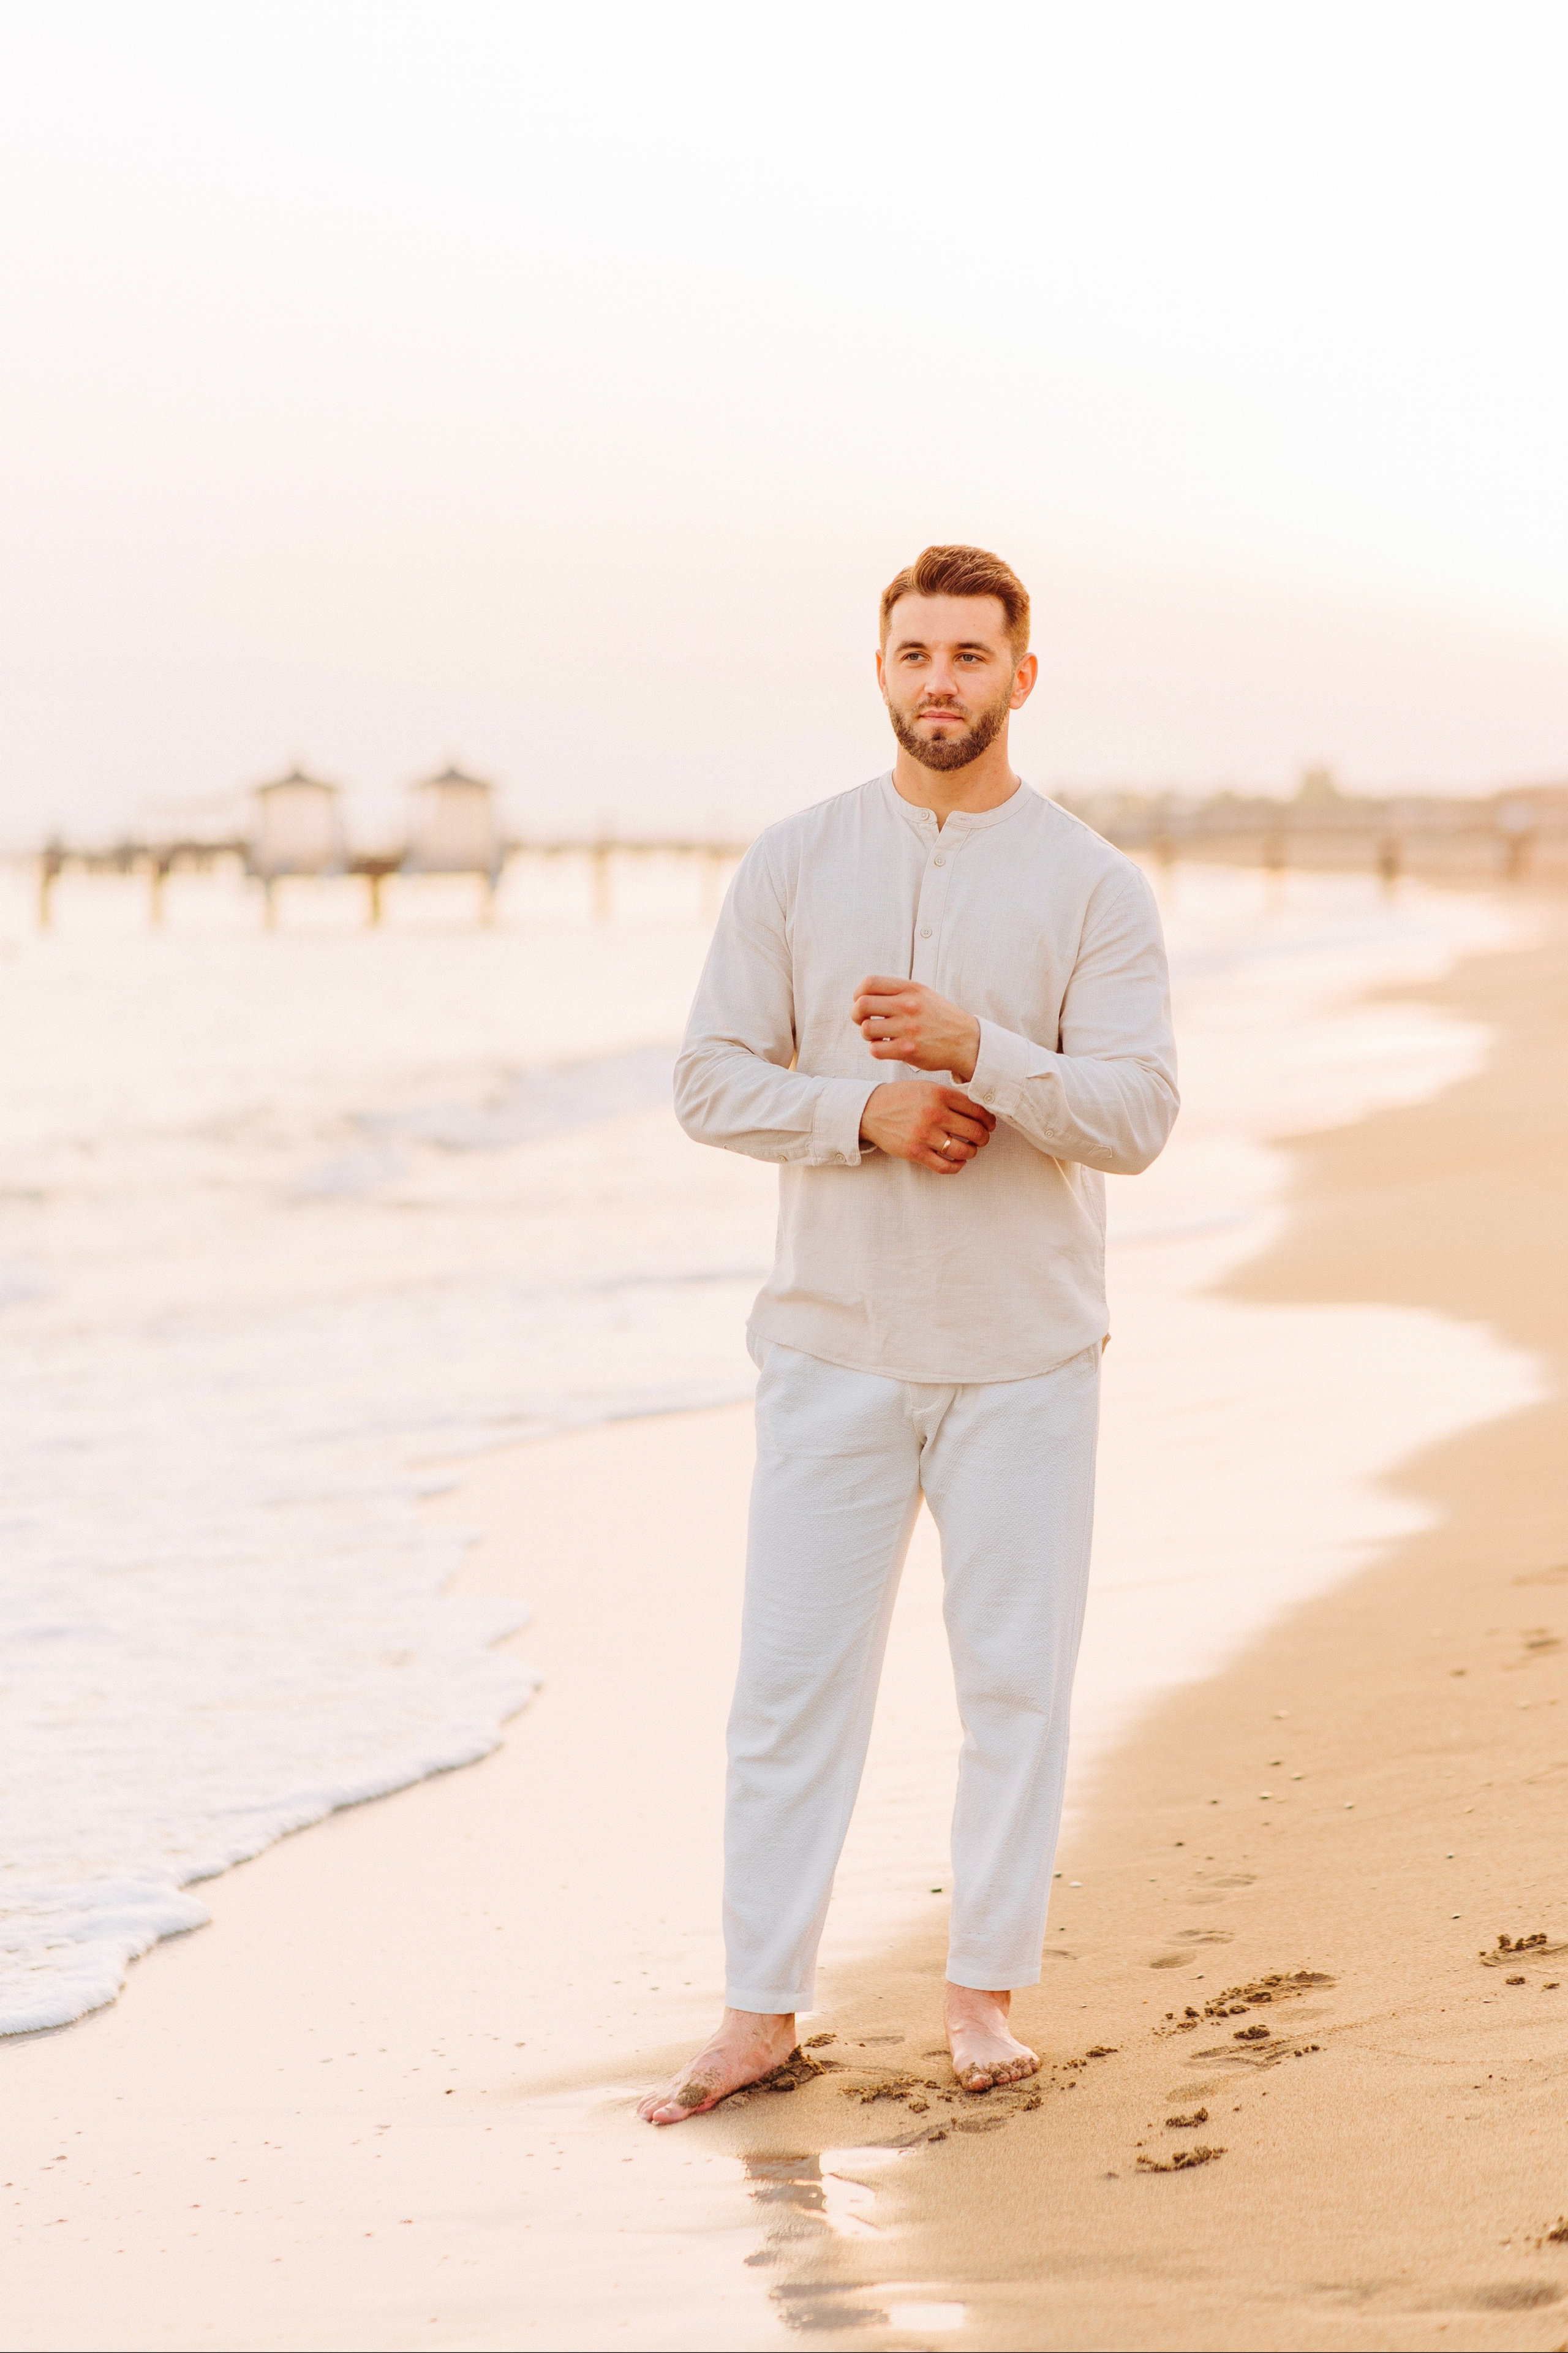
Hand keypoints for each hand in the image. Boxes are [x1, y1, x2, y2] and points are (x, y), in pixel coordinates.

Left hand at [852, 976, 981, 1082]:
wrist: (966, 1041)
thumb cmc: (939, 1018)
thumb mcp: (922, 994)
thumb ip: (896, 991)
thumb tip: (863, 994)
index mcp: (910, 989)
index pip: (870, 983)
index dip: (858, 994)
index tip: (862, 1003)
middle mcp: (908, 1006)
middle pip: (862, 1005)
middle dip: (856, 1015)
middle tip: (863, 1021)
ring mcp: (908, 1028)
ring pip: (866, 1029)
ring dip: (868, 1035)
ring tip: (879, 1036)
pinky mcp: (908, 1050)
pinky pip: (875, 1050)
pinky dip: (876, 1050)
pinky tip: (886, 1048)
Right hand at [859, 1082, 995, 1173]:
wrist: (870, 1111)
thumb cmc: (900, 1098)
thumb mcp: (925, 1087)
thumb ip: (950, 1097)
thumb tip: (978, 1110)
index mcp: (938, 1094)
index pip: (976, 1110)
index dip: (988, 1120)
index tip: (989, 1124)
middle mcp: (933, 1114)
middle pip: (974, 1131)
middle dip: (984, 1137)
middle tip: (982, 1138)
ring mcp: (924, 1134)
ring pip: (963, 1150)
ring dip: (972, 1152)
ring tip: (969, 1149)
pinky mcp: (915, 1152)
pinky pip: (945, 1166)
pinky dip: (957, 1166)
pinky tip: (958, 1161)